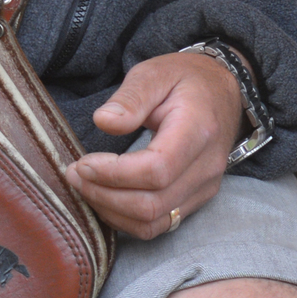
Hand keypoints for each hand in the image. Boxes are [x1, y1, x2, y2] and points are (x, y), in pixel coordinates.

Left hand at [68, 51, 240, 240]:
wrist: (223, 91)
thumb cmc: (185, 80)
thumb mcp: (156, 73)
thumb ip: (131, 97)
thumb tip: (103, 122)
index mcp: (198, 130)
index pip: (156, 170)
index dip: (113, 174)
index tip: (83, 162)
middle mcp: (207, 166)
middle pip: (151, 204)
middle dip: (103, 195)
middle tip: (73, 175)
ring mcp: (205, 187)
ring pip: (153, 221)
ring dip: (111, 210)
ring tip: (84, 186)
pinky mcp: (198, 198)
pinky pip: (159, 224)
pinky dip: (127, 219)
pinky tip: (106, 198)